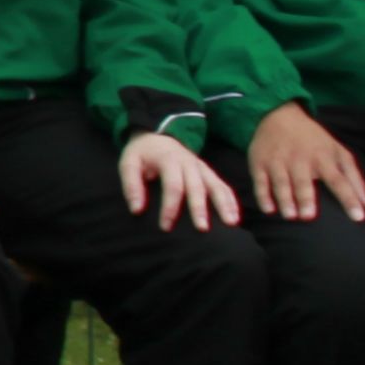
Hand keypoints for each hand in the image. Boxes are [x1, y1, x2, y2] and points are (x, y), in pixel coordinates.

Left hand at [119, 130, 240, 230]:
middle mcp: (189, 163)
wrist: (157, 135)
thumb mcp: (128, 163)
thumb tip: (136, 210)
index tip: (166, 227)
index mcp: (169, 160)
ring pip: (216, 185)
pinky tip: (236, 216)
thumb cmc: (142, 153)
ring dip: (224, 204)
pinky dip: (231, 200)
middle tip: (202, 229)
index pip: (172, 186)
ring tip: (231, 223)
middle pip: (197, 187)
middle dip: (200, 209)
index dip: (169, 207)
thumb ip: (131, 185)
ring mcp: (201, 167)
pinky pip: (223, 185)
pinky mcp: (208, 172)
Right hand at [245, 103, 364, 223]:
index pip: (340, 181)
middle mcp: (301, 159)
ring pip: (281, 182)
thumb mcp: (338, 153)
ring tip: (290, 215)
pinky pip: (260, 182)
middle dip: (306, 198)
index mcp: (324, 158)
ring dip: (285, 199)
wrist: (278, 115)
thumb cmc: (314, 141)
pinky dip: (263, 195)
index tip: (359, 217)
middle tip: (308, 216)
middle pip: (304, 181)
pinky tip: (268, 209)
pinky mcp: (260, 163)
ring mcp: (278, 161)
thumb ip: (355, 180)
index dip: (350, 199)